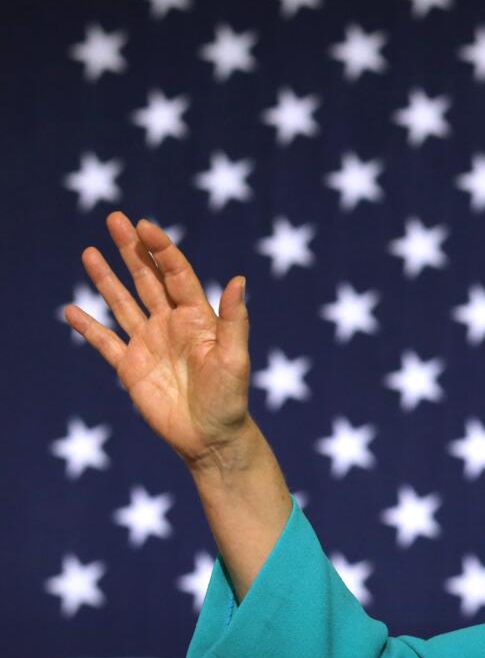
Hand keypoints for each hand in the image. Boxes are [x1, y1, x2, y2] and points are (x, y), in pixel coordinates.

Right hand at [64, 212, 254, 469]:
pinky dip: (88, 327)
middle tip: (114, 218)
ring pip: (123, 303)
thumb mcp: (236, 359)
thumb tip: (239, 280)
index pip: (177, 274)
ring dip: (106, 278)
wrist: (211, 438)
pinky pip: (104, 342)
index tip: (145, 226)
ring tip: (89, 251)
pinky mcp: (130, 367)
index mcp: (198, 318)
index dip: (161, 249)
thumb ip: (235, 320)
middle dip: (131, 249)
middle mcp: (171, 324)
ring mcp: (149, 343)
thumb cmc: (230, 399)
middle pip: (147, 278)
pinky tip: (71, 310)